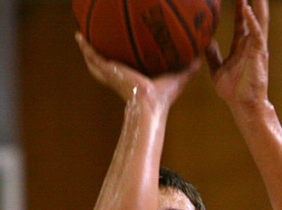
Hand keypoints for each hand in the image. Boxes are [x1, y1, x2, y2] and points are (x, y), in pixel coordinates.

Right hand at [75, 32, 200, 113]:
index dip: (121, 60)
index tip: (119, 50)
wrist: (150, 103)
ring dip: (87, 49)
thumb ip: (189, 66)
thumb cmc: (164, 97)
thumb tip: (201, 57)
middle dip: (99, 54)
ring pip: (95, 60)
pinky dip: (86, 46)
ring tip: (81, 36)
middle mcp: (120, 77)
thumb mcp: (179, 76)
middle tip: (94, 42)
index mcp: (133, 79)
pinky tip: (80, 35)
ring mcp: (111, 74)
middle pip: (105, 64)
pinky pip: (94, 55)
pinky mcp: (108, 70)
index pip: (125, 68)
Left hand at [206, 0, 269, 111]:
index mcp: (241, 47)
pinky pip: (257, 34)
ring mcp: (257, 48)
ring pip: (259, 20)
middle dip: (251, 1)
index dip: (239, 7)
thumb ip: (212, 55)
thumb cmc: (232, 90)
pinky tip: (248, 9)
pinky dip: (253, 21)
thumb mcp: (217, 69)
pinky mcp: (259, 54)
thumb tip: (205, 43)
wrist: (242, 105)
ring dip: (257, 4)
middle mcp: (251, 44)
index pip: (241, 22)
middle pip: (252, 16)